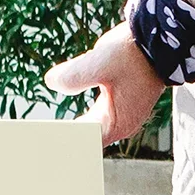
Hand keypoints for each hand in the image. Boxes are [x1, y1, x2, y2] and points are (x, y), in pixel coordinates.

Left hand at [44, 25, 164, 147]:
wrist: (160, 39)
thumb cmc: (134, 52)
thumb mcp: (101, 62)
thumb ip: (74, 75)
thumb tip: (50, 82)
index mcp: (115, 123)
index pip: (81, 143)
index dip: (59, 145)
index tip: (38, 148)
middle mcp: (119, 126)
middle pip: (85, 144)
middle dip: (62, 146)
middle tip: (34, 154)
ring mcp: (121, 117)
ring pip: (89, 135)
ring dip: (70, 138)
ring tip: (44, 145)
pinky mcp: (119, 106)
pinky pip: (94, 124)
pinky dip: (78, 127)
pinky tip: (63, 129)